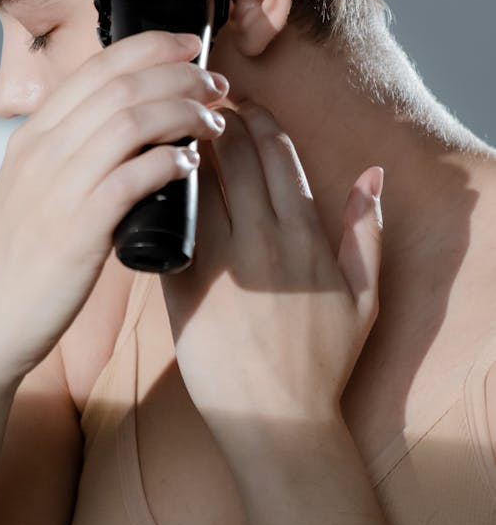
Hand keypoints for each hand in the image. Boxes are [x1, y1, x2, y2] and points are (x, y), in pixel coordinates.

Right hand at [0, 31, 228, 387]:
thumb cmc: (19, 260)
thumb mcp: (34, 190)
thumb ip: (72, 155)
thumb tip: (130, 130)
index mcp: (32, 135)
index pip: (97, 66)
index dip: (152, 47)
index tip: (191, 47)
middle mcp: (41, 150)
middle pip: (121, 84)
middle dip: (179, 74)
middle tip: (217, 84)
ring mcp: (56, 187)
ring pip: (130, 121)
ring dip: (182, 112)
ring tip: (214, 121)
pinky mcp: (76, 229)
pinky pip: (131, 177)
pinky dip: (168, 162)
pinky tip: (191, 164)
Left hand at [159, 102, 383, 450]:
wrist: (278, 421)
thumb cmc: (321, 361)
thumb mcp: (364, 297)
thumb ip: (366, 231)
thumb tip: (371, 175)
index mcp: (305, 236)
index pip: (278, 153)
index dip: (257, 118)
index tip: (240, 104)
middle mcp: (264, 241)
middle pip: (237, 155)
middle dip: (218, 120)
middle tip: (200, 105)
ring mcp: (223, 262)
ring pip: (200, 181)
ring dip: (187, 148)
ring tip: (172, 129)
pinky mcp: (186, 285)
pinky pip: (172, 223)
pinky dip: (164, 194)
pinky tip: (152, 176)